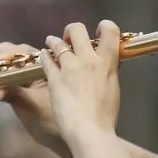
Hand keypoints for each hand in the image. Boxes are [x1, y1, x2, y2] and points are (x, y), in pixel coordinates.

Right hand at [0, 40, 70, 157]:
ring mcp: (22, 75)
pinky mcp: (14, 85)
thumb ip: (16, 96)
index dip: (1, 54)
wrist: (61, 138)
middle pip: (5, 53)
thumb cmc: (53, 123)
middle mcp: (31, 66)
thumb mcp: (33, 109)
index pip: (18, 53)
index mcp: (41, 67)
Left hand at [39, 20, 121, 143]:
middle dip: (71, 31)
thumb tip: (110, 63)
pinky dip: (44, 56)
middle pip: (77, 29)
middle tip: (69, 39)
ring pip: (57, 43)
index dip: (104, 26)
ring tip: (52, 44)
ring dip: (54, 42)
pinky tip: (43, 57)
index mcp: (107, 62)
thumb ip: (110, 72)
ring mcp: (69, 68)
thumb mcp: (113, 89)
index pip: (110, 30)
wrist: (89, 131)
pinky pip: (46, 59)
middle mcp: (88, 60)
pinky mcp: (54, 79)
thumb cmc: (105, 116)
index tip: (98, 33)